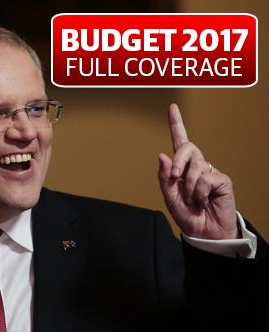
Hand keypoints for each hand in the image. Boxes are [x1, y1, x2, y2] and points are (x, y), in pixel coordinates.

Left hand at [158, 104, 237, 239]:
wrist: (203, 232)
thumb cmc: (187, 214)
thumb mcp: (169, 197)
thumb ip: (165, 177)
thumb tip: (162, 155)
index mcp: (182, 167)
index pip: (179, 141)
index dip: (176, 124)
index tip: (172, 107)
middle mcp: (197, 165)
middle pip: (187, 147)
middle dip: (178, 162)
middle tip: (176, 178)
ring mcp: (210, 171)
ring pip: (195, 165)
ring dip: (188, 186)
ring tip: (193, 199)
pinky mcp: (222, 180)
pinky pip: (206, 178)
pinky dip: (199, 192)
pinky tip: (203, 200)